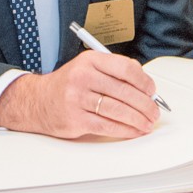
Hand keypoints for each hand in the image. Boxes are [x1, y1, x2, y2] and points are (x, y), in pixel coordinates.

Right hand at [0, 50, 160, 138]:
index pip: (125, 68)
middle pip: (125, 91)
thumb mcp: (87, 68)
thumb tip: (144, 87)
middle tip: (154, 111)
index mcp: (90, 61)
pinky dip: (125, 130)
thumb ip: (113, 73)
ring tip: (147, 123)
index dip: (144, 81)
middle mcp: (83, 77)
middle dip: (145, 104)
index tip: (152, 90)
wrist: (37, 101)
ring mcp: (78, 98)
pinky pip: (108, 125)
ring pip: (119, 110)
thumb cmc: (68, 85)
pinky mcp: (76, 119)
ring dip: (139, 119)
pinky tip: (134, 131)